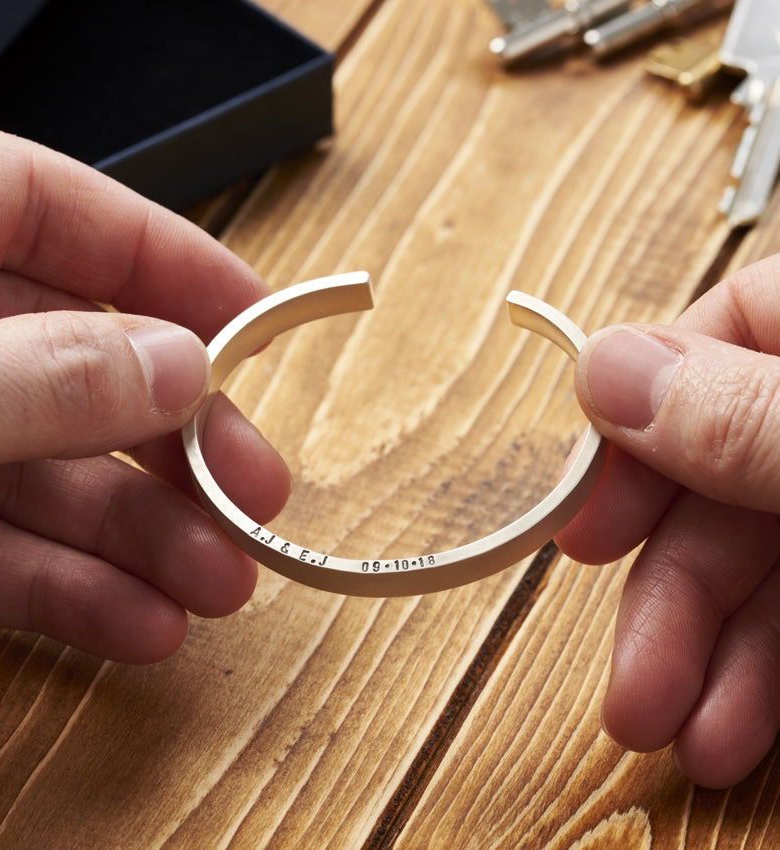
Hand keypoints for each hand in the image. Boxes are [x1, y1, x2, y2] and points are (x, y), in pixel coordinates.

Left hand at [0, 131, 290, 662]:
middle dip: (172, 433)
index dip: (157, 252)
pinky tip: (135, 622)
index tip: (253, 317)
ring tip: (218, 583)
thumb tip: (173, 366)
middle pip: (63, 355)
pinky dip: (62, 590)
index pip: (37, 202)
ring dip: (138, 536)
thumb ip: (31, 379)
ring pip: (36, 471)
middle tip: (256, 486)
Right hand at [555, 254, 779, 787]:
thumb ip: (757, 414)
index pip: (723, 329)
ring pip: (759, 557)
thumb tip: (610, 371)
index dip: (638, 419)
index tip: (585, 513)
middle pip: (723, 474)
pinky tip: (735, 723)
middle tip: (625, 675)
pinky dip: (766, 674)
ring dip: (706, 653)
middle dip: (667, 588)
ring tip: (671, 730)